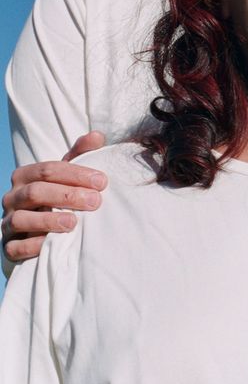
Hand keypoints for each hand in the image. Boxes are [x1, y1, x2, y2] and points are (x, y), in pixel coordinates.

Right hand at [2, 131, 106, 261]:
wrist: (37, 231)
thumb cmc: (57, 197)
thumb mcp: (67, 174)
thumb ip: (81, 154)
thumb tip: (97, 135)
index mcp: (25, 175)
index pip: (48, 169)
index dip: (76, 174)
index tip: (102, 181)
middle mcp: (12, 197)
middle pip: (36, 192)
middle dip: (67, 195)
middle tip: (95, 201)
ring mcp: (7, 222)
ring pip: (21, 219)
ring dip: (48, 220)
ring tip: (74, 223)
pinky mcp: (8, 246)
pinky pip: (15, 247)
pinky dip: (32, 246)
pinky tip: (51, 244)